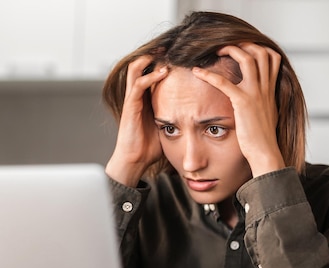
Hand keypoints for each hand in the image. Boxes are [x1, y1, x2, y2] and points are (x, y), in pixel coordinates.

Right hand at [105, 56, 167, 186]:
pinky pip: (138, 85)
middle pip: (141, 66)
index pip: (151, 73)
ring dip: (150, 60)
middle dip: (155, 55)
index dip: (161, 62)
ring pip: (136, 70)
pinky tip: (163, 72)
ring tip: (164, 53)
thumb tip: (197, 116)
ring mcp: (132, 100)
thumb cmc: (150, 147)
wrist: (135, 160)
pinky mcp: (130, 106)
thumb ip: (176, 117)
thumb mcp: (167, 127)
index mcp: (145, 99)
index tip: (178, 54)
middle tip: (170, 46)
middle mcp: (136, 96)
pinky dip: (150, 76)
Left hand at [191, 43, 284, 176]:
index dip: (258, 48)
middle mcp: (265, 88)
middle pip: (260, 52)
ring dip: (229, 50)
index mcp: (271, 90)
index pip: (271, 57)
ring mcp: (255, 94)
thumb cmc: (263, 139)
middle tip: (226, 47)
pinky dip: (209, 75)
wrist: (265, 152)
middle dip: (243, 44)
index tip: (243, 48)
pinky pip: (224, 83)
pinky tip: (197, 72)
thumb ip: (264, 102)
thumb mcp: (269, 114)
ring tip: (214, 51)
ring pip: (247, 59)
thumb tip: (260, 101)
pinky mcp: (243, 103)